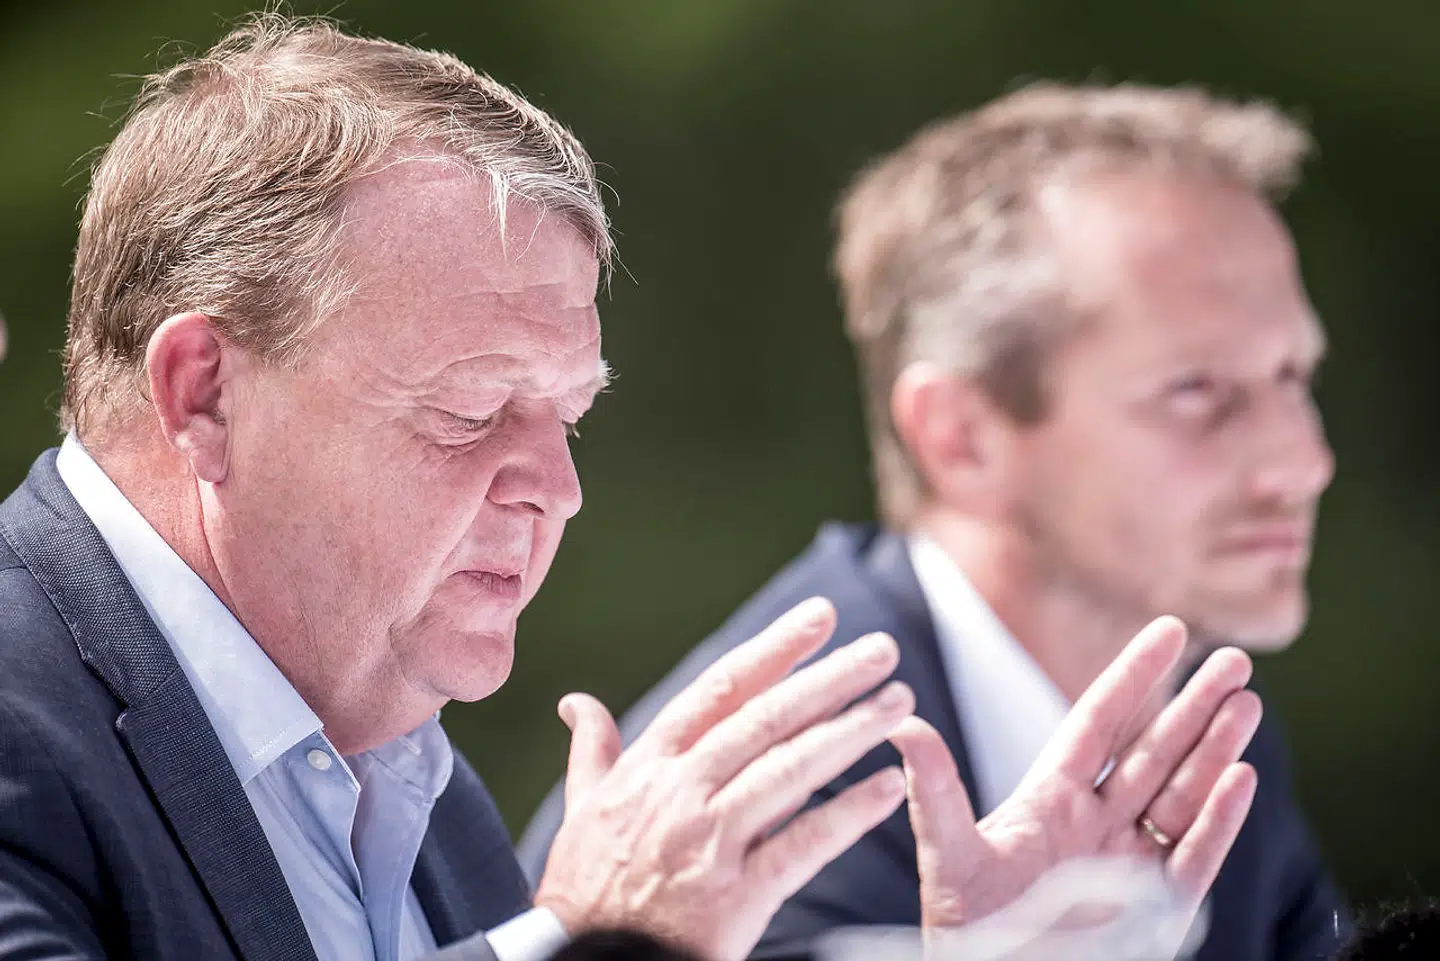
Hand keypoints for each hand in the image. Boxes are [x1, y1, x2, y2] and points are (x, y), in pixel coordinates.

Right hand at [534, 597, 914, 960]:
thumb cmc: (586, 889)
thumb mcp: (582, 811)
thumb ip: (593, 752)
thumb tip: (579, 704)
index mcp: (649, 765)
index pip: (721, 689)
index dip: (775, 649)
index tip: (820, 617)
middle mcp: (680, 792)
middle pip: (766, 720)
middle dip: (830, 678)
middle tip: (882, 649)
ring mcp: (709, 841)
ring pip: (790, 771)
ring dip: (850, 731)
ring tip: (899, 702)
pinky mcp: (735, 896)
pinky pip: (803, 846)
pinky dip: (848, 814)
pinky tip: (888, 786)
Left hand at [891, 615, 1260, 933]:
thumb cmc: (967, 931)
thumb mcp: (948, 855)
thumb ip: (936, 790)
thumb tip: (903, 724)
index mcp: (1050, 801)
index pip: (1100, 723)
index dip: (1135, 677)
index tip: (1170, 631)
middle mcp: (1097, 825)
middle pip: (1153, 752)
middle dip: (1192, 706)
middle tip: (1232, 660)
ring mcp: (1131, 866)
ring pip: (1182, 795)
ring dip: (1215, 750)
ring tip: (1246, 703)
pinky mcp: (1158, 913)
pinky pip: (1194, 858)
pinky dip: (1219, 821)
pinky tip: (1243, 778)